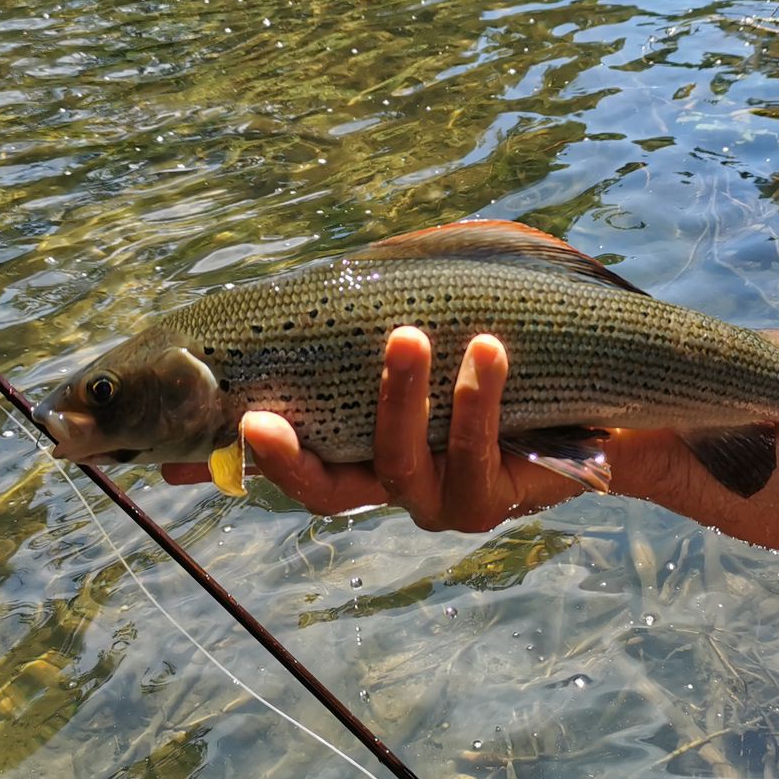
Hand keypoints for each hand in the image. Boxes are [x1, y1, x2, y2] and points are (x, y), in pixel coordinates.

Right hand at [161, 326, 584, 531]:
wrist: (610, 408)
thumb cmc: (509, 348)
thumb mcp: (436, 317)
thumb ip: (372, 307)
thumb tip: (314, 276)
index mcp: (359, 447)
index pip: (280, 459)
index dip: (222, 460)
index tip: (167, 452)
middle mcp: (389, 483)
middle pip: (322, 489)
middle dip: (286, 458)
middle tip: (262, 416)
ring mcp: (440, 500)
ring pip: (398, 466)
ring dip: (398, 396)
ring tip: (405, 334)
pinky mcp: (494, 503)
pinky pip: (474, 455)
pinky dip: (476, 399)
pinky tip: (484, 350)